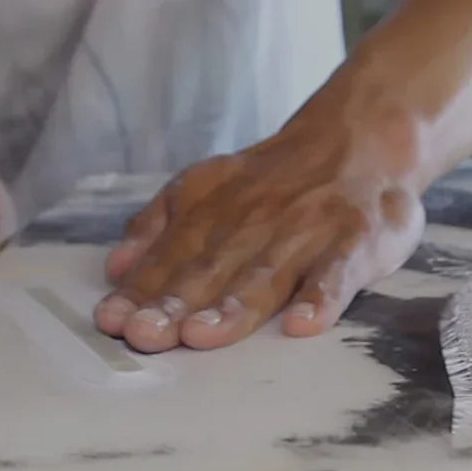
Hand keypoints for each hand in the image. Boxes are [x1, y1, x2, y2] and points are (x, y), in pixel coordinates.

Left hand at [91, 130, 425, 352]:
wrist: (361, 135)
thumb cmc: (279, 180)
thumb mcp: (209, 186)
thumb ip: (161, 224)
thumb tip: (115, 267)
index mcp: (215, 210)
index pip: (171, 256)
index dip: (140, 290)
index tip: (109, 320)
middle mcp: (255, 221)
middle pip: (210, 269)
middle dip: (174, 304)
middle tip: (143, 334)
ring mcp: (307, 232)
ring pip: (265, 275)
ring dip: (232, 307)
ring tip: (202, 336)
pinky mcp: (355, 239)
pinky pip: (337, 271)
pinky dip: (321, 297)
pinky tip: (302, 325)